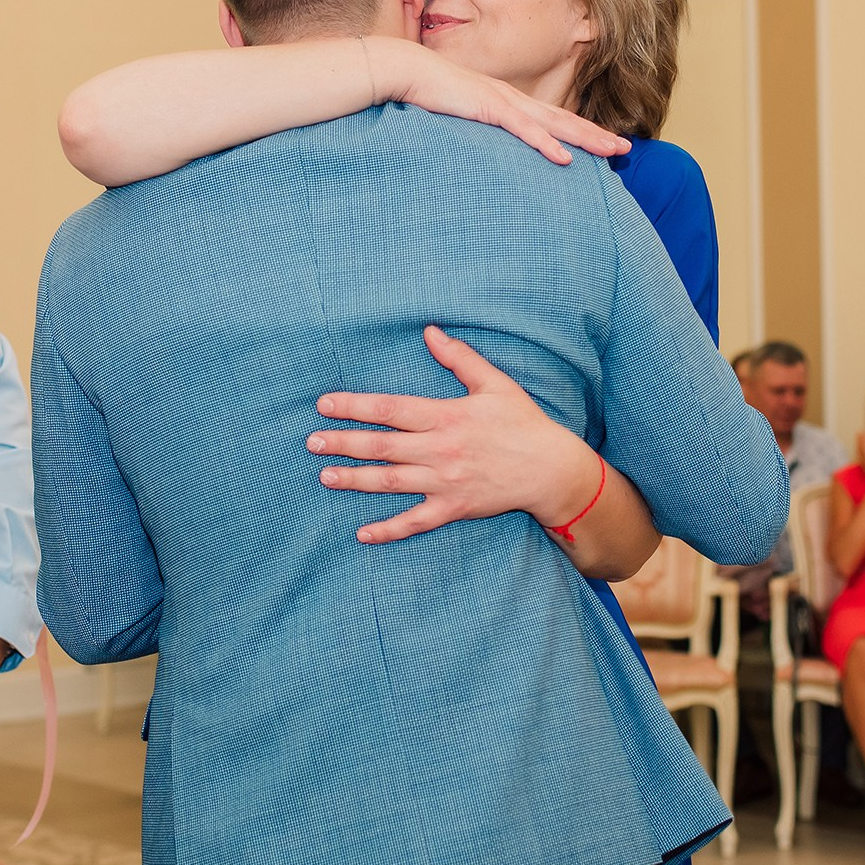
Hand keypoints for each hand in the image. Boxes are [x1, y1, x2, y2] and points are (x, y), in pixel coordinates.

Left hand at [308, 326, 592, 542]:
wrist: (552, 470)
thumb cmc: (523, 423)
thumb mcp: (495, 384)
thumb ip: (459, 358)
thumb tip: (430, 331)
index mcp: (447, 416)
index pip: (390, 409)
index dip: (354, 407)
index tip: (324, 405)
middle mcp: (441, 450)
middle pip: (382, 446)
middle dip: (343, 443)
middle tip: (311, 442)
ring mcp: (446, 482)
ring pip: (391, 482)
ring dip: (355, 480)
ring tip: (324, 476)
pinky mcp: (454, 508)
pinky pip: (416, 522)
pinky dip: (389, 529)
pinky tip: (362, 533)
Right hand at [378, 39, 628, 162]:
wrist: (408, 71)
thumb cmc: (428, 92)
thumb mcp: (459, 111)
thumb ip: (474, 124)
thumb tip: (482, 145)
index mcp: (506, 100)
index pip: (549, 119)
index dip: (577, 130)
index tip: (600, 143)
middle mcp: (512, 99)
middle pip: (563, 120)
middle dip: (595, 134)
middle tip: (624, 149)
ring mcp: (503, 102)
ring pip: (554, 124)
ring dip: (585, 138)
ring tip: (612, 151)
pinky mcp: (489, 108)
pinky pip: (523, 130)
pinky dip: (545, 144)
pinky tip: (564, 158)